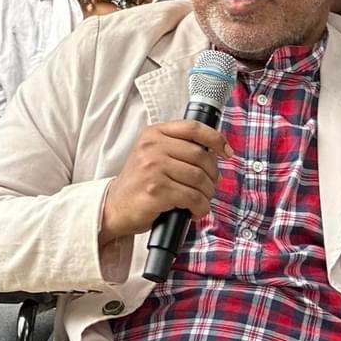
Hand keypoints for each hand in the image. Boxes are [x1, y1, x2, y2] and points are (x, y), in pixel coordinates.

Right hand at [99, 121, 231, 243]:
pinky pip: (192, 197)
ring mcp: (153, 168)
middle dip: (212, 175)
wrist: (114, 206)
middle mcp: (152, 147)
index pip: (193, 128)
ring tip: (200, 201)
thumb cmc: (139, 183)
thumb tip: (214, 152)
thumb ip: (176, 147)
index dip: (216, 139)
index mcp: (153, 134)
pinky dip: (199, 207)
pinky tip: (194, 212)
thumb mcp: (152, 155)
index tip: (226, 152)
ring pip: (199, 178)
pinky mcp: (156, 190)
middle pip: (201, 156)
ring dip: (206, 194)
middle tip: (209, 186)